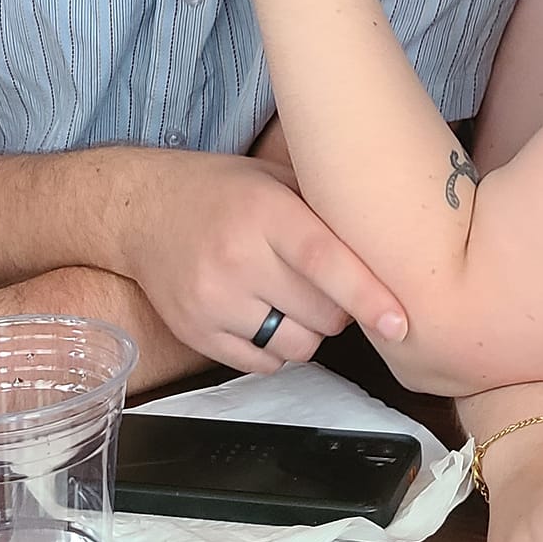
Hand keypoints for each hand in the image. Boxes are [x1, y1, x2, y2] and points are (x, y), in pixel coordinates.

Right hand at [121, 149, 406, 374]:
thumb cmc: (223, 190)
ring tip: (294, 299)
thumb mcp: (273, 176)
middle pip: (320, 314)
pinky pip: (263, 365)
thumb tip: (387, 238)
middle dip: (340, 308)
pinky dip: (277, 349)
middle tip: (329, 286)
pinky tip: (266, 315)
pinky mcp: (197, 334)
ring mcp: (213, 302)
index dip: (367, 295)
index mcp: (264, 212)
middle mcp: (237, 258)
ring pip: (296, 346)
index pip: (324, 261)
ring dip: (310, 331)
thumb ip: (321, 206)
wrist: (142, 210)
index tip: (400, 322)